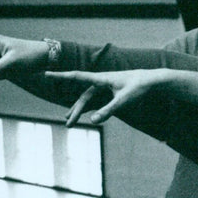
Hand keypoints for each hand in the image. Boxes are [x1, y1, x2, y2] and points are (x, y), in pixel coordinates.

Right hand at [44, 69, 167, 125]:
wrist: (152, 80)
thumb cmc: (138, 87)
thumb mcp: (123, 101)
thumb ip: (108, 111)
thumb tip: (93, 122)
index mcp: (101, 79)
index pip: (76, 77)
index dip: (60, 76)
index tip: (46, 74)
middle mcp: (101, 81)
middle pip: (83, 97)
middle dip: (75, 110)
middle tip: (68, 124)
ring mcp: (106, 87)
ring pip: (88, 99)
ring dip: (80, 110)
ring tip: (69, 121)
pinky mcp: (111, 91)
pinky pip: (96, 99)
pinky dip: (89, 107)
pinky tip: (84, 114)